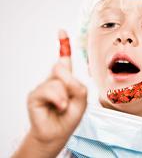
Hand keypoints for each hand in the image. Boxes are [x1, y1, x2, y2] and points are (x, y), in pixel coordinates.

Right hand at [12, 30, 87, 157]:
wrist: (58, 133)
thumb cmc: (70, 117)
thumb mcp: (81, 100)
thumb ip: (76, 84)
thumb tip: (60, 72)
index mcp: (66, 80)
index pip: (64, 60)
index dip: (63, 45)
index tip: (62, 31)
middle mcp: (54, 80)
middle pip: (61, 67)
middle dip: (70, 82)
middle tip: (69, 99)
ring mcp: (43, 86)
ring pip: (57, 80)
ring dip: (65, 95)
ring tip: (63, 107)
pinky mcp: (35, 94)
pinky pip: (50, 90)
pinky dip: (58, 99)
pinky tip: (59, 107)